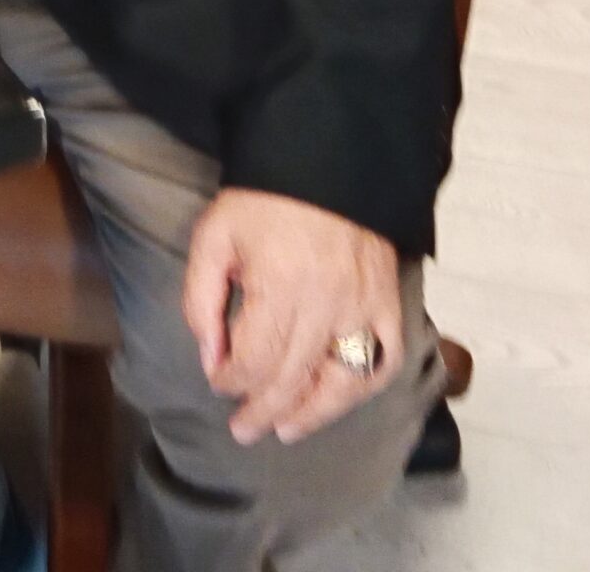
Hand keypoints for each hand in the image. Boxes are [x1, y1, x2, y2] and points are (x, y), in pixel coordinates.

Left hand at [181, 187, 402, 445]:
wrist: (325, 158)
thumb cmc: (263, 198)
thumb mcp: (213, 237)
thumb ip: (201, 300)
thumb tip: (211, 356)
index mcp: (279, 285)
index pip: (254, 361)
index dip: (230, 381)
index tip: (217, 379)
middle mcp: (326, 303)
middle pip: (293, 380)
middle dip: (261, 411)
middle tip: (243, 429)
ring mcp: (364, 305)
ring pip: (341, 383)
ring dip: (313, 414)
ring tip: (287, 430)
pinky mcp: (388, 299)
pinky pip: (383, 359)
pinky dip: (363, 386)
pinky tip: (338, 397)